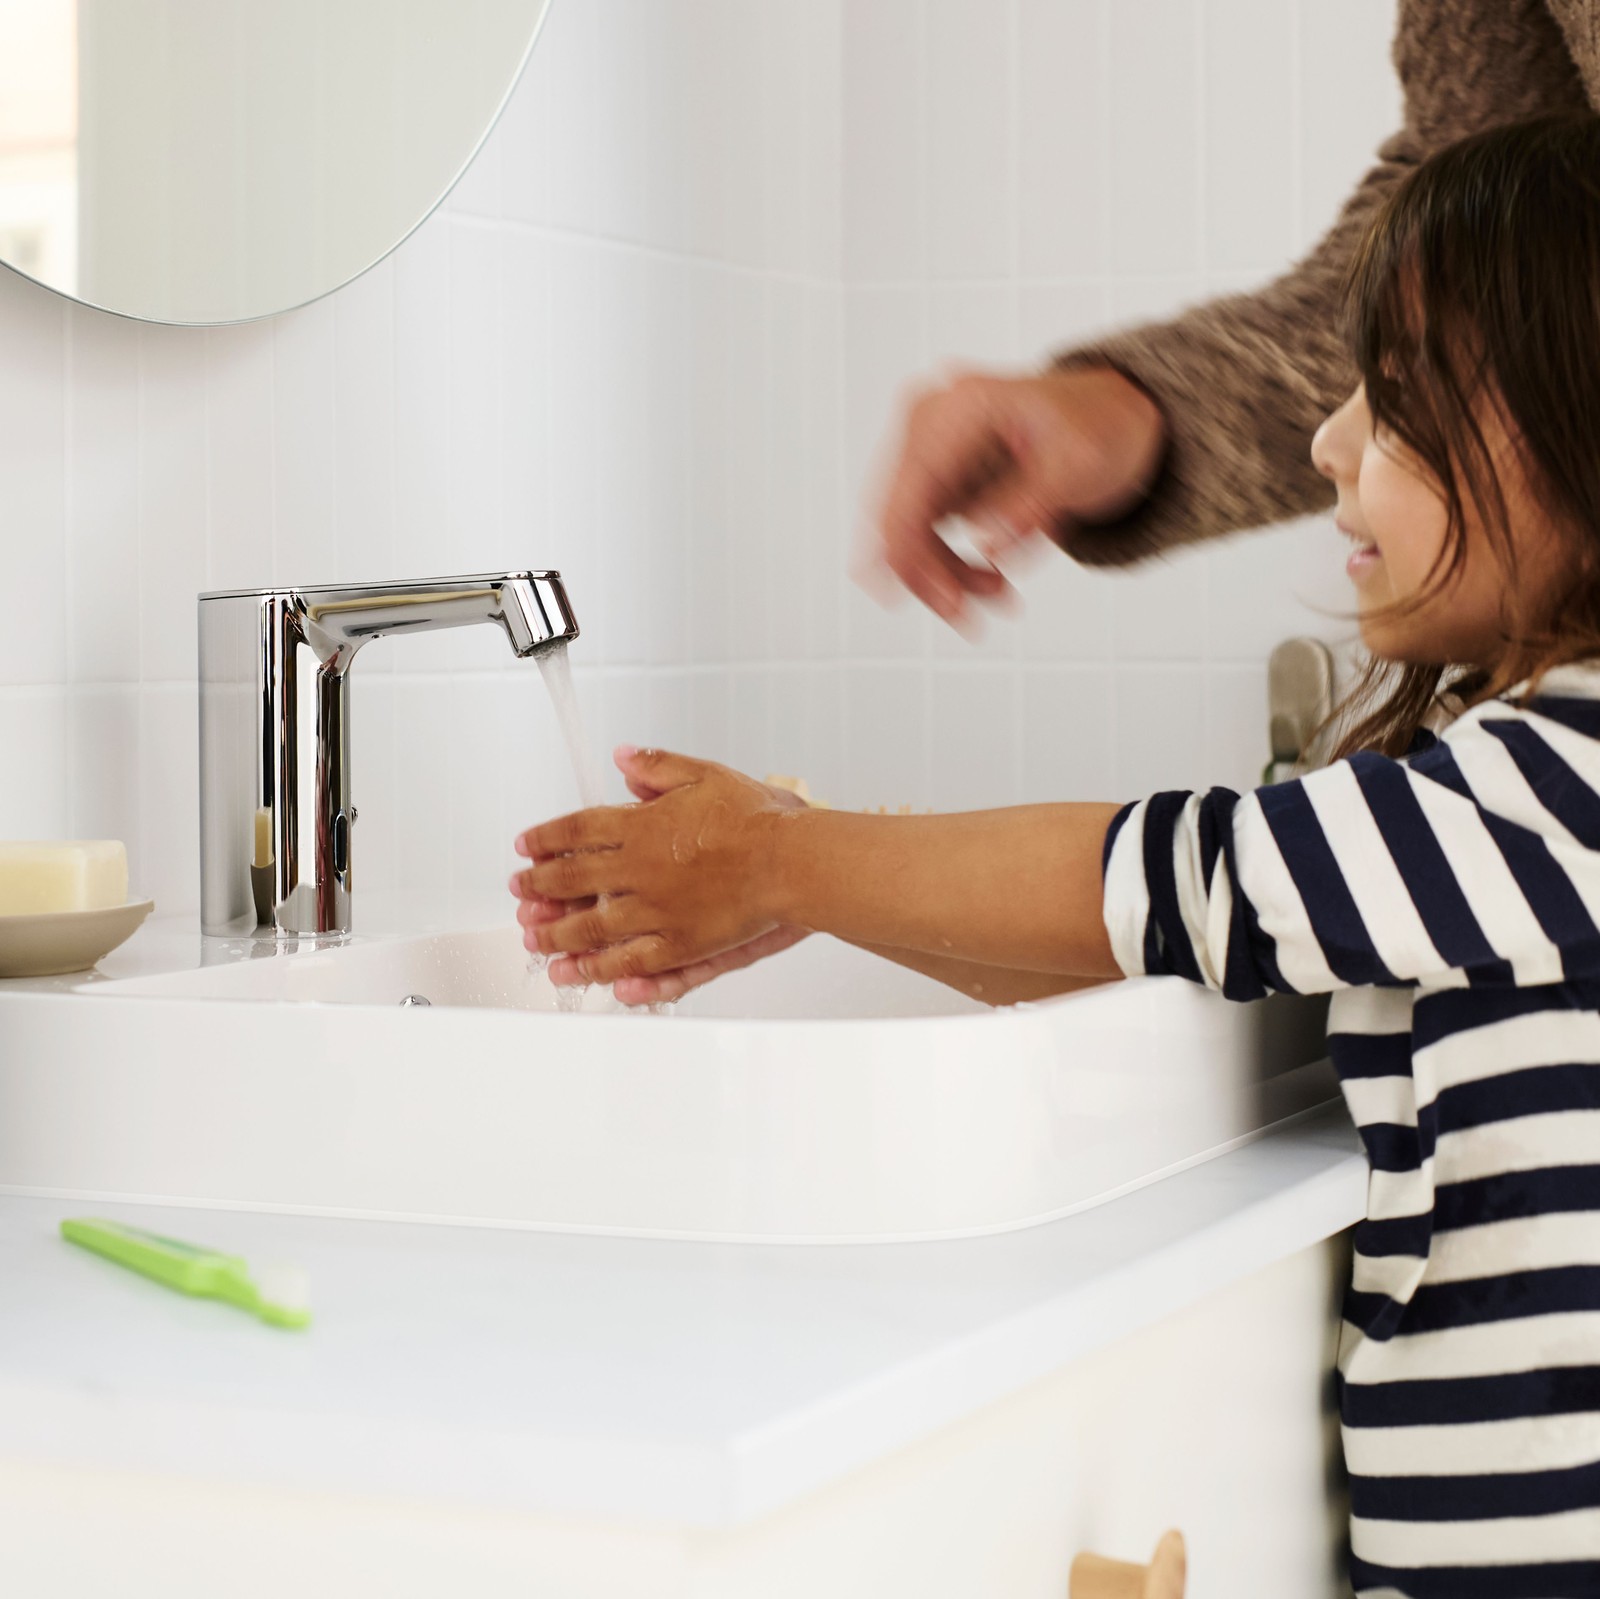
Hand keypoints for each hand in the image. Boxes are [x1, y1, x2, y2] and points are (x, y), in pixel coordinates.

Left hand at [510, 748, 798, 990]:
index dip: (545, 838)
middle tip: (519, 891)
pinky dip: (598, 968)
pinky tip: (579, 972)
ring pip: (589, 928)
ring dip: (555, 934)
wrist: (789, 861)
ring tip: (534, 939)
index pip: (576, 831)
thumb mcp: (705, 774)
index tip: (526, 845)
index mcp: (640, 827)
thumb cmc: (756, 819)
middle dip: (538, 887)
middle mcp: (638, 871)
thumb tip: (624, 757)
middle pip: (571, 881)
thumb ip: (657, 766)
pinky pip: (628, 961)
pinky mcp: (677, 944)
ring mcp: (654, 911)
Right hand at [869, 365, 1165, 626]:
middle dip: (933, 577)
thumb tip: (989, 542)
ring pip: (910, 538)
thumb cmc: (1095, 424)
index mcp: (960, 409)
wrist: (1107, 417)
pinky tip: (991, 580)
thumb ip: (1031, 503)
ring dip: (947, 577)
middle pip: (900, 521)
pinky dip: (954, 567)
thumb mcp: (1079, 465)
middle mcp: (932, 426)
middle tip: (970, 616)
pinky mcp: (937, 479)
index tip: (946, 603)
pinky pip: (927, 537)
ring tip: (999, 593)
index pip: (909, 497)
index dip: (916, 560)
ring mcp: (930, 452)